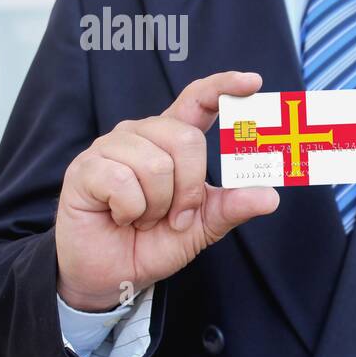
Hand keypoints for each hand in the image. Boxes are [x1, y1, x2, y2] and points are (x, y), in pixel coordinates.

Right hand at [55, 71, 279, 311]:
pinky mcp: (85, 168)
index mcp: (171, 140)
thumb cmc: (153, 242)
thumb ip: (233, 207)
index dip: (223, 87)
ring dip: (157, 205)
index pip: (197, 101)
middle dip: (190, 189)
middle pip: (186, 139)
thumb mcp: (203, 227)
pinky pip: (122, 181)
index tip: (252, 82)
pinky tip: (120, 217)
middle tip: (177, 217)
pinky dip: (131, 210)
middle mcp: (141, 134)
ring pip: (156, 164)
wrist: (112, 274)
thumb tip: (270, 196)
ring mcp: (110, 147)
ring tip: (143, 218)